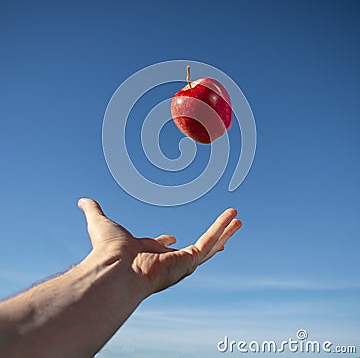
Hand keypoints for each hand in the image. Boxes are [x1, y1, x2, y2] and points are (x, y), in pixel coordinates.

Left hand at [78, 198, 241, 295]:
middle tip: (222, 230)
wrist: (114, 268)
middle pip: (194, 249)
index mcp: (147, 254)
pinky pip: (210, 240)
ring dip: (224, 232)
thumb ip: (93, 211)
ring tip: (238, 220)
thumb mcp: (100, 223)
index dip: (165, 242)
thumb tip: (82, 201)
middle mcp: (166, 261)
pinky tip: (233, 216)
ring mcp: (180, 262)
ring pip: (209, 245)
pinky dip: (222, 227)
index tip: (170, 237)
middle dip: (209, 239)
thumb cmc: (106, 251)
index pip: (161, 248)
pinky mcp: (189, 260)